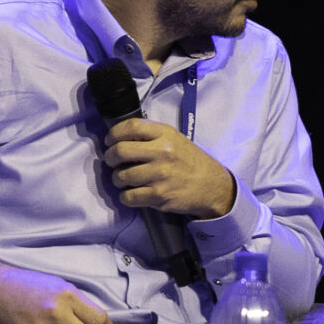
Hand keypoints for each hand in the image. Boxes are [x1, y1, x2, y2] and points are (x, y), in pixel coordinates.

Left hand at [103, 119, 236, 219]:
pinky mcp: (159, 195)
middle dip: (110, 158)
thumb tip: (120, 138)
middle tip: (113, 162)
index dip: (113, 134)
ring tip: (126, 179)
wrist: (214, 187)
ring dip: (118, 179)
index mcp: (166, 135)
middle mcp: (163, 152)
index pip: (130, 127)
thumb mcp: (176, 140)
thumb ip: (151, 136)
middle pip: (119, 151)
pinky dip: (126, 196)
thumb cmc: (191, 162)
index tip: (111, 141)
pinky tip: (134, 193)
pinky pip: (127, 196)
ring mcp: (161, 175)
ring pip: (120, 176)